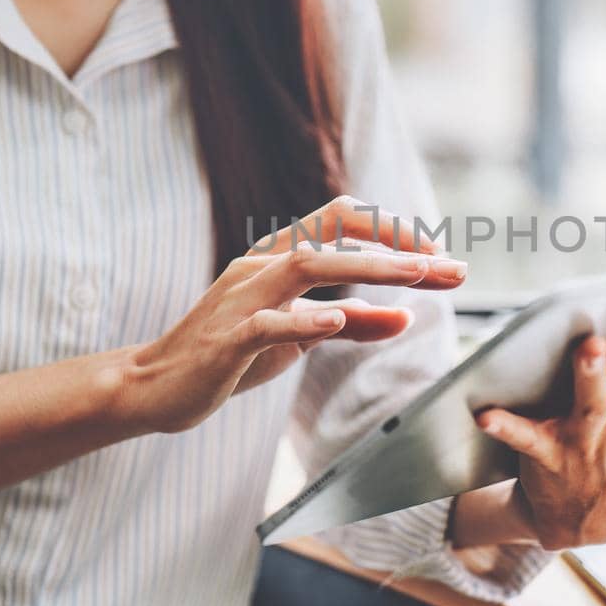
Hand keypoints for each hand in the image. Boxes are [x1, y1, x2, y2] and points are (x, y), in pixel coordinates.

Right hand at [118, 196, 464, 434]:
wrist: (155, 387)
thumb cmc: (229, 355)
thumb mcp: (297, 336)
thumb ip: (351, 323)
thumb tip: (405, 316)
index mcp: (278, 257)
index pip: (341, 218)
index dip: (393, 229)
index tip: (441, 256)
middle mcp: (260, 265)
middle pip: (332, 229)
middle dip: (396, 242)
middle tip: (450, 266)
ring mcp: (240, 298)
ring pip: (306, 264)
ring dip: (367, 268)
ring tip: (416, 277)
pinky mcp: (225, 339)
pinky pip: (266, 323)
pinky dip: (303, 320)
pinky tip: (337, 320)